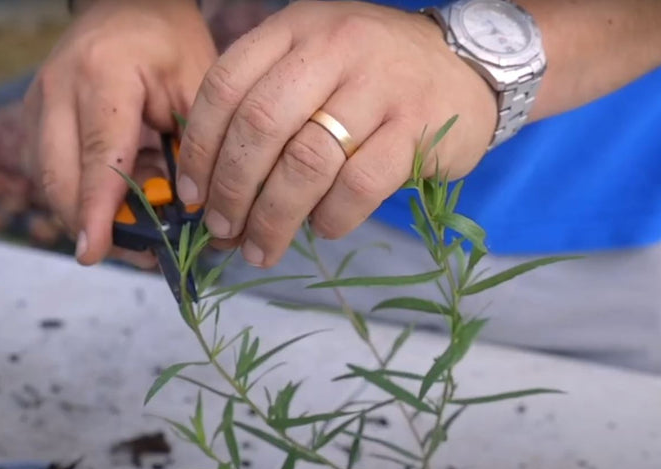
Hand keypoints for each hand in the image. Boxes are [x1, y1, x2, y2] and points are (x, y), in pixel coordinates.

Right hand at [25, 0, 216, 266]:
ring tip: (134, 215)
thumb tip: (191, 217)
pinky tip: (116, 190)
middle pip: (59, 176)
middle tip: (129, 250)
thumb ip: (192, 149)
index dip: (97, 209)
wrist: (126, 5)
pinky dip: (78, 192)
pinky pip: (47, 170)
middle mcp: (57, 88)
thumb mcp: (195, 86)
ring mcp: (36, 102)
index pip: (99, 156)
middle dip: (88, 222)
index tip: (94, 250)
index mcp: (102, 75)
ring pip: (47, 179)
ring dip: (85, 210)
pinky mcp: (31, 116)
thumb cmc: (168, 43)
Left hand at [175, 0, 497, 266]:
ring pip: (306, 162)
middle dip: (232, 189)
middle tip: (223, 229)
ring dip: (274, 216)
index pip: (225, 85)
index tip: (194, 192)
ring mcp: (379, 86)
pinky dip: (332, 217)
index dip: (201, 147)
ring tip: (261, 246)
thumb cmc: (369, 74)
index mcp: (295, 30)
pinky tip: (322, 228)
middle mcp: (334, 48)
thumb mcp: (312, 59)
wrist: (467, 64)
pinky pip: (360, 185)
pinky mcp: (418, 127)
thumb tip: (211, 187)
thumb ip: (263, 102)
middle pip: (260, 127)